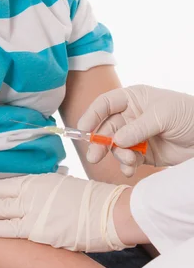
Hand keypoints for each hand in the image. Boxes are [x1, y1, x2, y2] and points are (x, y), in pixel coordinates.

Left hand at [0, 171, 131, 251]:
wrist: (111, 211)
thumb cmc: (89, 201)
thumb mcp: (61, 188)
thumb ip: (40, 192)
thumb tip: (27, 196)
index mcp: (37, 181)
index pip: (2, 185)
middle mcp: (32, 192)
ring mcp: (34, 209)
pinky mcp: (39, 228)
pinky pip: (10, 228)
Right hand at [78, 85, 193, 174]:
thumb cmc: (187, 114)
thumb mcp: (162, 115)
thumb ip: (138, 127)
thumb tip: (116, 140)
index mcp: (133, 99)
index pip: (106, 104)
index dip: (92, 115)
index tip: (83, 129)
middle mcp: (131, 116)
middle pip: (106, 128)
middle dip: (100, 142)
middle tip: (94, 156)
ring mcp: (136, 136)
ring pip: (115, 146)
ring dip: (118, 155)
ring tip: (129, 161)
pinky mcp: (144, 154)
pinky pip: (128, 160)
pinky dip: (126, 165)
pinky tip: (130, 169)